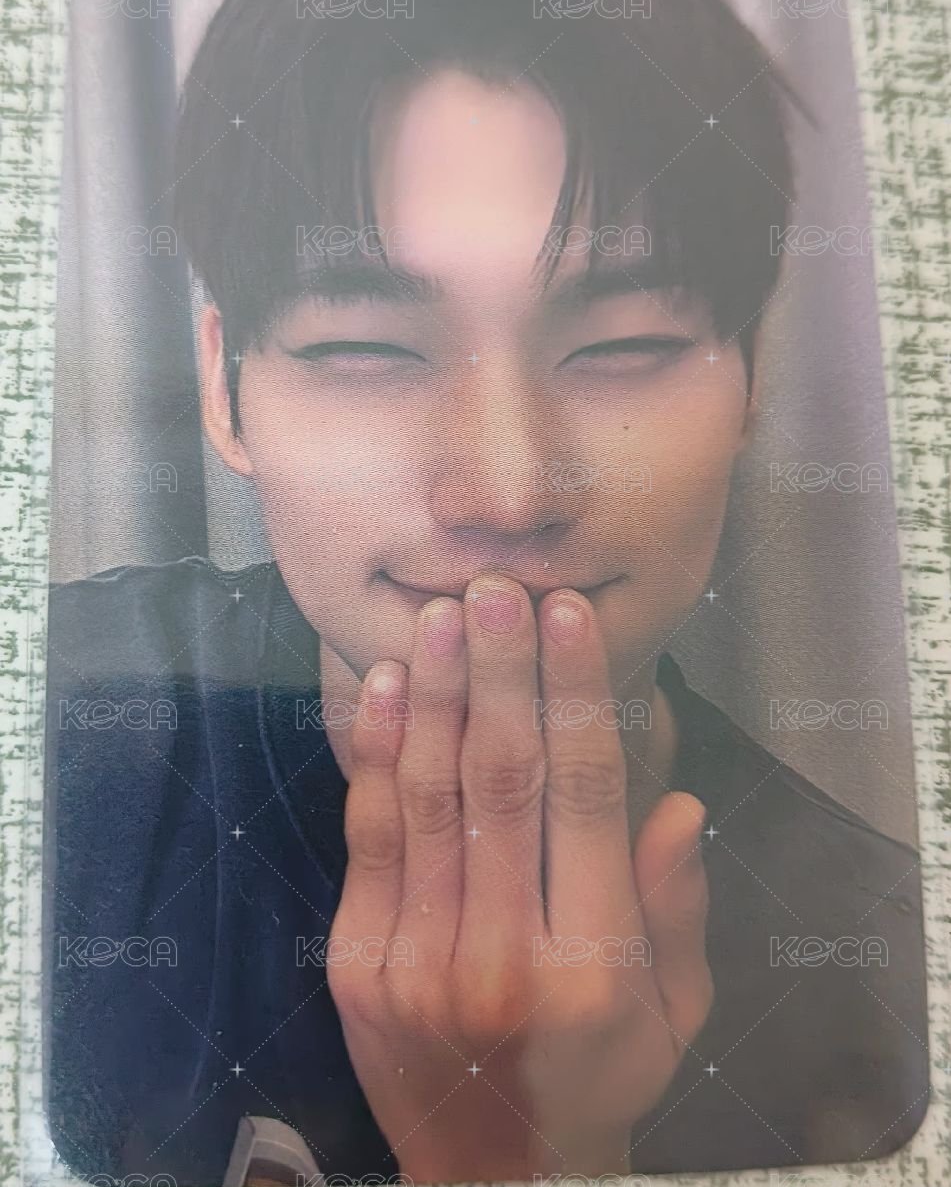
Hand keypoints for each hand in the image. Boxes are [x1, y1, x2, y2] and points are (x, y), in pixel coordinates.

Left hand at [326, 575, 711, 1180]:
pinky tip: (391, 684)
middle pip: (503, 780)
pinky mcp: (358, 959)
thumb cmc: (597, 1080)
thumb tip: (675, 800)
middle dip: (501, 673)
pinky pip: (370, 837)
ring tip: (444, 613)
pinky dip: (378, 753)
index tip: (568, 618)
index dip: (577, 696)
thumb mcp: (675, 1016)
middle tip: (496, 588)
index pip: (588, 798)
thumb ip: (676, 910)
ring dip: (439, 694)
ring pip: (431, 796)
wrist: (489, 1171)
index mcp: (592, 965)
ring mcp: (418, 957)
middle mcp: (503, 954)